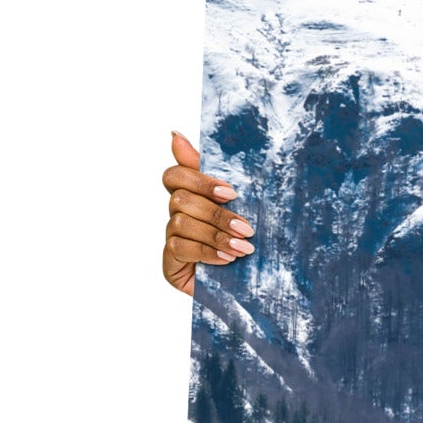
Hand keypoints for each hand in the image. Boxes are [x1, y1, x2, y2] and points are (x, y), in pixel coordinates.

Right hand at [161, 131, 253, 294]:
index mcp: (191, 197)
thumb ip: (215, 175)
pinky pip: (180, 248)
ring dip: (216, 234)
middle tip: (247, 228)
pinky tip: (227, 260)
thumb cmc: (246, 244)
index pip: (175, 175)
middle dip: (216, 213)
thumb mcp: (240, 207)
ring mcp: (171, 240)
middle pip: (180, 199)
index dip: (199, 179)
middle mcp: (176, 216)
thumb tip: (175, 134)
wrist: (252, 289)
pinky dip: (206, 251)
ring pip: (180, 222)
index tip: (230, 193)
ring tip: (244, 248)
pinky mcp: (170, 264)